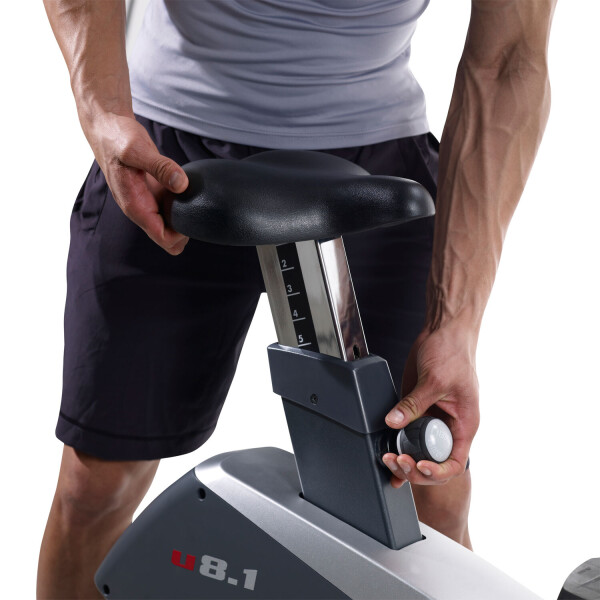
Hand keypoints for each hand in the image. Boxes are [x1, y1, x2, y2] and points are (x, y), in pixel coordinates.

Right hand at [85, 111, 189, 253]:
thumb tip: (182, 185)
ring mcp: (148, 201)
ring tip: (197, 200)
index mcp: (135, 206)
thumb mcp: (137, 149)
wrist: (108, 126)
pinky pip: (171, 208)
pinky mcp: (154, 191)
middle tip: (199, 209)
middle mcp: (141, 208)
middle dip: (186, 231)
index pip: (162, 238)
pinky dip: (183, 205)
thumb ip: (160, 167)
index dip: (181, 235)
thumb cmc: (117, 137)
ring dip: (185, 219)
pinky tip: (191, 191)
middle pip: (169, 238)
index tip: (193, 216)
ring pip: (171, 225)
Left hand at [382, 324, 478, 486]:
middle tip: (397, 461)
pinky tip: (386, 454)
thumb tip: (393, 422)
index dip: (437, 471)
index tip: (420, 465)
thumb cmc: (453, 352)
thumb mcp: (434, 380)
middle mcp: (448, 427)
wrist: (442, 332)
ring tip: (388, 459)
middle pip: (434, 462)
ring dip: (403, 460)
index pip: (454, 462)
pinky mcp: (417, 410)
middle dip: (415, 468)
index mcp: (463, 424)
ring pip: (418, 452)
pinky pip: (406, 434)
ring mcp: (431, 420)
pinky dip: (396, 445)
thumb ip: (414, 404)